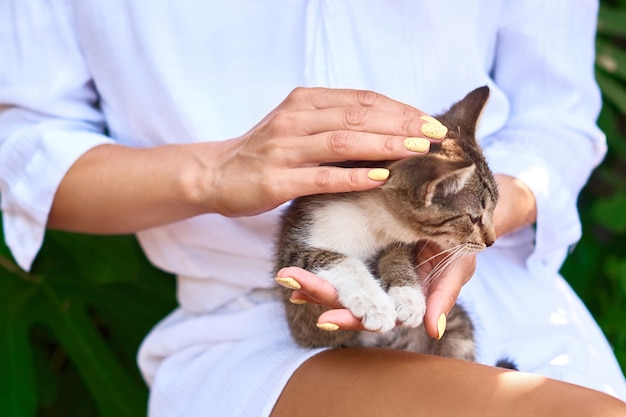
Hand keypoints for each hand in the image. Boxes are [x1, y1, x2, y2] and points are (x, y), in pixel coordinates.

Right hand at [202, 87, 445, 216]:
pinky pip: (321, 177)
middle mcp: (295, 119)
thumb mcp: (298, 127)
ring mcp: (284, 149)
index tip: (430, 121)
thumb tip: (388, 130)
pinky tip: (380, 176)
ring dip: (385, 144)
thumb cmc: (265, 152)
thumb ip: (335, 124)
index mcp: (304, 101)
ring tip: (418, 150)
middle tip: (436, 135)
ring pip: (343, 141)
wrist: (216, 173)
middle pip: (358, 116)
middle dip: (401, 124)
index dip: (399, 109)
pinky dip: (352, 176)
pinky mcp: (276, 180)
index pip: (361, 99)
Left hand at [275, 174, 537, 338]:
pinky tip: (296, 256)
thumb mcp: (457, 265)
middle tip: (290, 285)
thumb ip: (442, 295)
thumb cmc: (462, 242)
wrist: (465, 210)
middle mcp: (380, 283)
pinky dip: (318, 254)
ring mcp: (370, 264)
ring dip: (311, 278)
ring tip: (286, 276)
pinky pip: (338, 252)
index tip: (324, 320)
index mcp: (398, 296)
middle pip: (345, 296)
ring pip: (337, 277)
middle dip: (317, 292)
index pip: (371, 313)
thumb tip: (430, 330)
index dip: (349, 316)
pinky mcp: (363, 240)